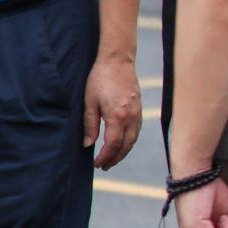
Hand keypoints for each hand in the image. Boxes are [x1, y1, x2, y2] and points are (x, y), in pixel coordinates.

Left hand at [82, 55, 140, 169]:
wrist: (117, 60)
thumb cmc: (100, 79)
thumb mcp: (89, 102)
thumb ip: (90, 124)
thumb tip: (88, 144)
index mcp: (117, 117)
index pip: (113, 145)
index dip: (105, 157)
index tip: (97, 164)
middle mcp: (131, 117)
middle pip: (126, 146)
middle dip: (115, 158)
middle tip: (104, 166)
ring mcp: (138, 113)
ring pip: (133, 139)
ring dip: (123, 151)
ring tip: (112, 158)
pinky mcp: (139, 108)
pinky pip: (136, 130)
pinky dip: (130, 141)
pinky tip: (122, 143)